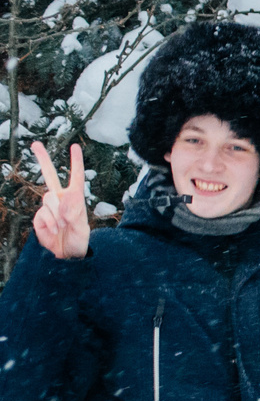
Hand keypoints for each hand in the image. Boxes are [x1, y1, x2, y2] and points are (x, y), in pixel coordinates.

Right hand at [27, 142, 90, 260]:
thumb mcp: (82, 228)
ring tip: (63, 227)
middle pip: (49, 176)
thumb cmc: (78, 242)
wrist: (66, 256)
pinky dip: (50, 223)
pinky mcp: (39, 217)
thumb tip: (66, 195)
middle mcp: (60, 200)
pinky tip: (55, 231)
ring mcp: (49, 207)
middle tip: (35, 144)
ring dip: (57, 214)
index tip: (75, 147)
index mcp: (75, 199)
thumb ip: (74, 212)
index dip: (76, 162)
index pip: (76, 178)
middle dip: (43, 159)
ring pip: (49, 199)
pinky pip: (43, 214)